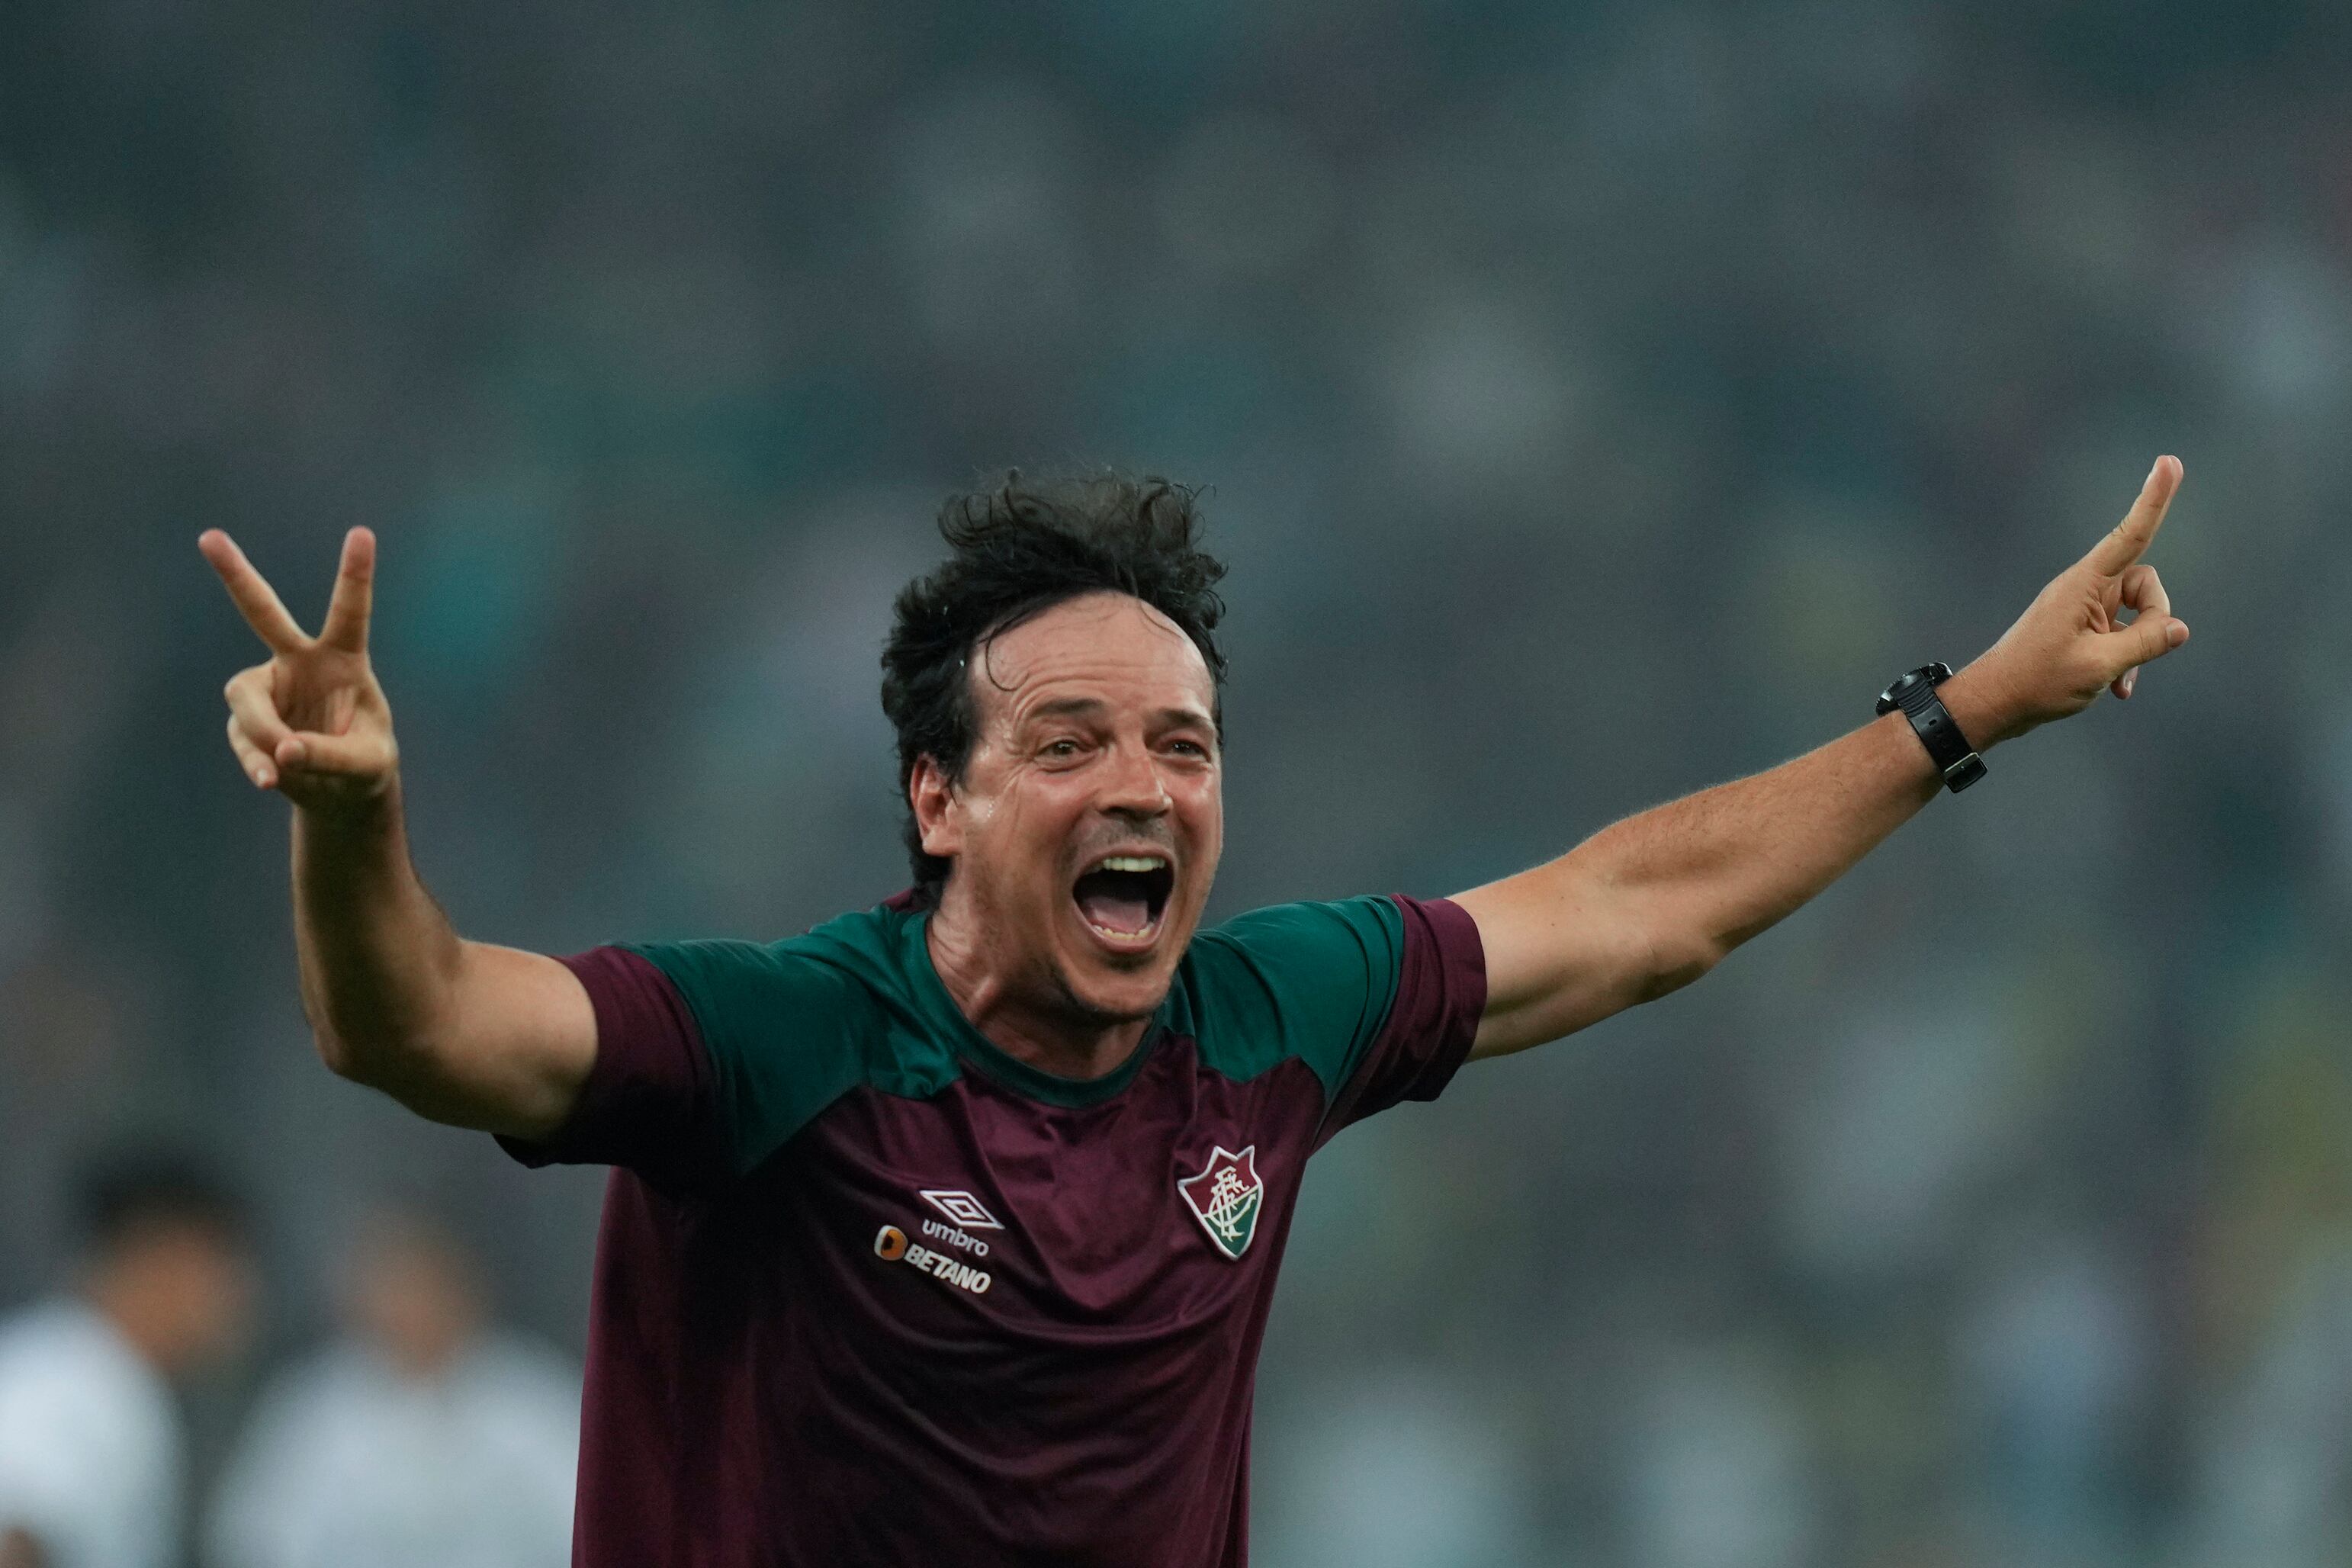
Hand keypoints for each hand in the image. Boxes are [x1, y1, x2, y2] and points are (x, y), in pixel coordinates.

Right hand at [200, 527, 397, 812]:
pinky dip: (255, 762)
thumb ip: (330, 756)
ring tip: (283, 767)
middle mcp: (300, 662)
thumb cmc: (365, 766)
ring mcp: (268, 688)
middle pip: (263, 613)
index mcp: (344, 659)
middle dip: (236, 576)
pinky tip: (271, 780)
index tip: (362, 533)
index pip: (350, 613)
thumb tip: (283, 751)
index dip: (355, 575)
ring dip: (262, 732)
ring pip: (244, 697)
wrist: (339, 793)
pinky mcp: (246, 717)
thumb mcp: (366, 765)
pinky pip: (243, 737)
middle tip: (209, 537)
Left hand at [1962, 456, 2191, 745]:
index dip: (2153, 499)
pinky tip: (2116, 689)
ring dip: (2139, 646)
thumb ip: (2145, 643)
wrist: (1994, 704)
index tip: (2169, 462)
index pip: (2130, 535)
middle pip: (2144, 583)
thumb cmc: (2037, 682)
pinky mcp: (2082, 627)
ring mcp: (2083, 608)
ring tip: (2118, 681)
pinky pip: (2120, 632)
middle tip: (2136, 656)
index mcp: (2083, 584)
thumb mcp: (2099, 665)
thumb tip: (2179, 628)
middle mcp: (2084, 589)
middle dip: (2155, 617)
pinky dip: (2124, 658)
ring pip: (2136, 611)